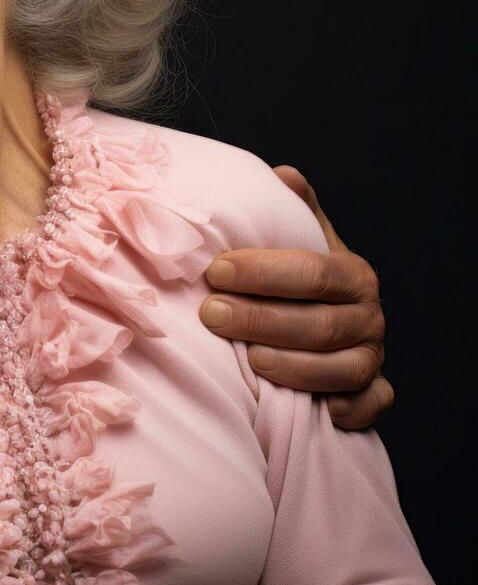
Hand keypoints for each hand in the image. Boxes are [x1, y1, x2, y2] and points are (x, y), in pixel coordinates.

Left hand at [198, 166, 392, 428]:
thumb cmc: (295, 280)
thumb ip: (290, 210)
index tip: (215, 271)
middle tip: (211, 314)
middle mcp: (369, 316)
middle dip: (263, 320)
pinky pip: (368, 406)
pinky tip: (306, 405)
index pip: (312, 271)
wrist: (323, 319)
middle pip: (321, 323)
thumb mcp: (296, 240)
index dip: (264, 272)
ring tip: (248, 359)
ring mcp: (372, 357)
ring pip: (343, 368)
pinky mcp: (371, 394)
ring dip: (294, 366)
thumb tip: (282, 176)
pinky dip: (344, 409)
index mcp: (352, 274)